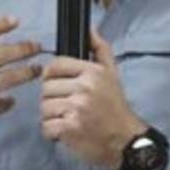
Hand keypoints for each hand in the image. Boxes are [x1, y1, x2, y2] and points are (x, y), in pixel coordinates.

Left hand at [41, 29, 146, 169]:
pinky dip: (52, 132)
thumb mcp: (112, 74)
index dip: (53, 77)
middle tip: (67, 107)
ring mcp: (76, 109)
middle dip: (53, 99)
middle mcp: (84, 88)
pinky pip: (46, 126)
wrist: (126, 141)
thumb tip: (89, 29)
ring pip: (44, 107)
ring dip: (52, 116)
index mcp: (92, 72)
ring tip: (67, 119)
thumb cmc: (116, 108)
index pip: (55, 66)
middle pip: (46, 88)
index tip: (61, 87)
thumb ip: (100, 49)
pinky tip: (66, 132)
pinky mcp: (70, 129)